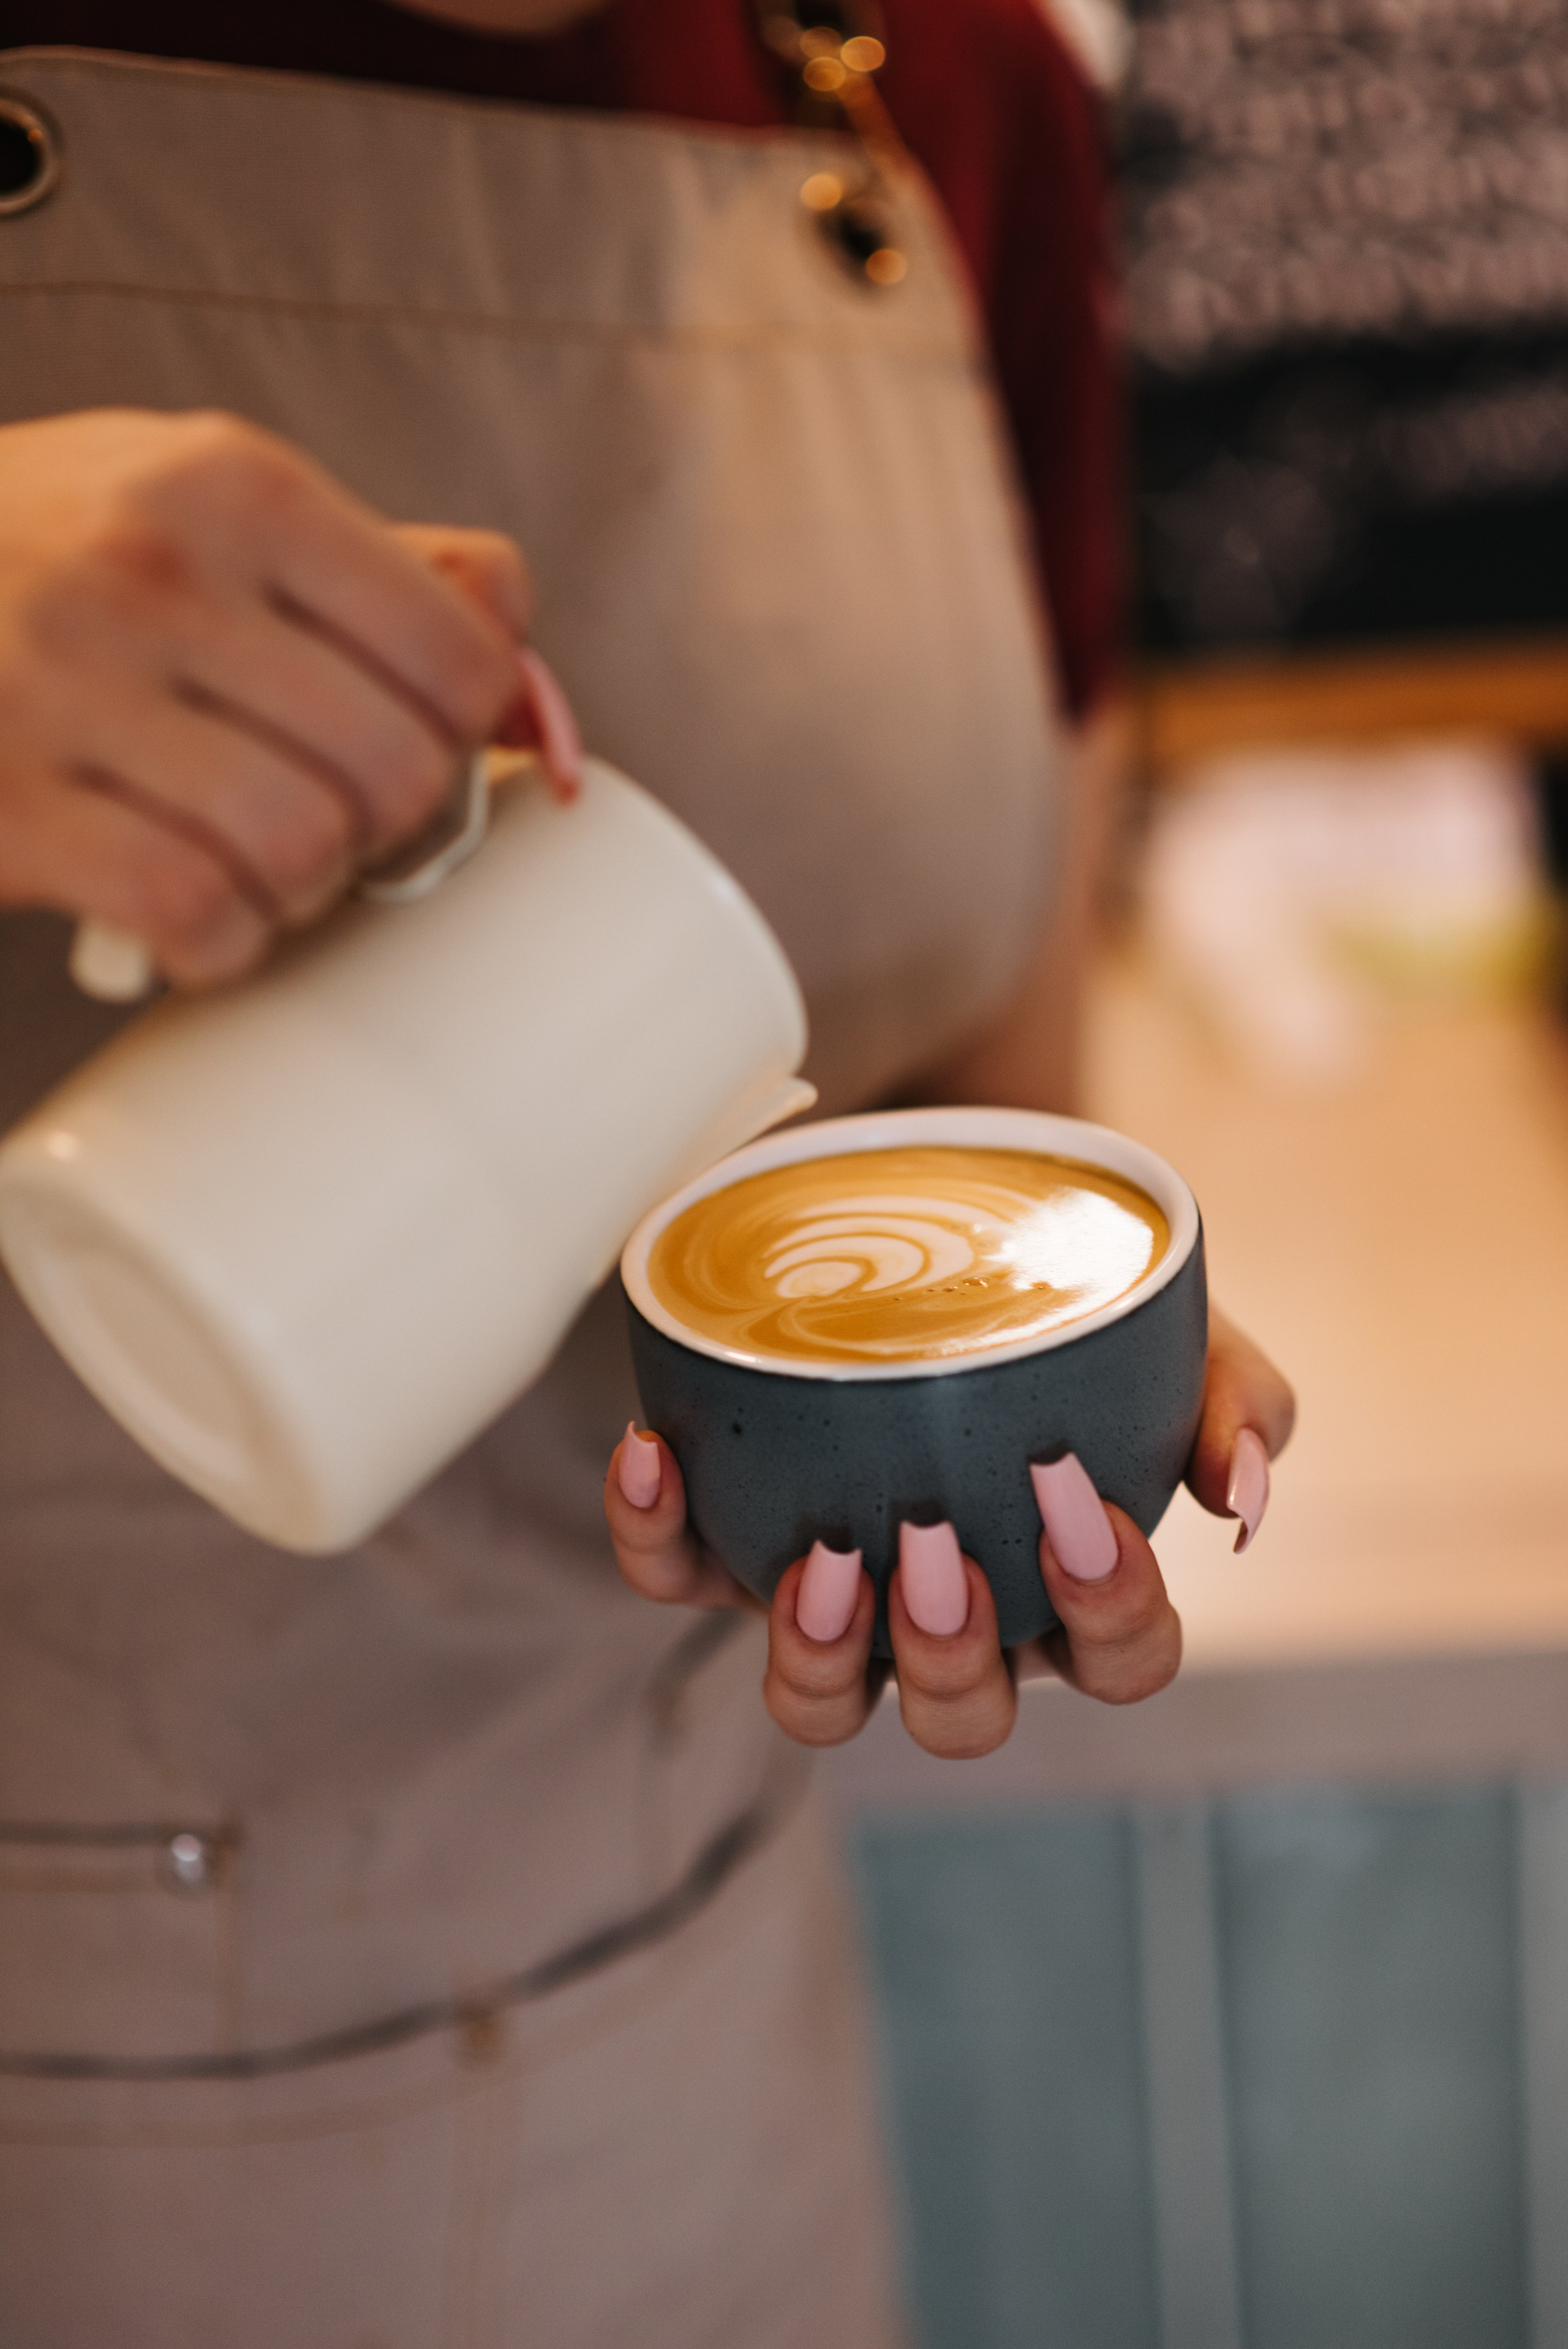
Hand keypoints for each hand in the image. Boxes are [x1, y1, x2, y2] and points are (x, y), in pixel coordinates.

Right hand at [0, 408, 573, 986]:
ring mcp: (64, 688)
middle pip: (394, 764)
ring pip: (303, 847)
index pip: (458, 649)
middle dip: (387, 825)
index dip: (464, 730)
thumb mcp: (200, 499)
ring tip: (257, 864)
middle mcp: (152, 572)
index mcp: (231, 485)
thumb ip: (375, 560)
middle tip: (335, 820)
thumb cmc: (36, 550)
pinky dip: (220, 944)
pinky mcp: (4, 806)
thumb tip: (517, 639)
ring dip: (302, 889)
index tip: (420, 747)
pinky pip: (192, 912)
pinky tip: (194, 920)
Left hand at [604, 1306, 1294, 1758]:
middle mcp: (955, 1615)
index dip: (1111, 1616)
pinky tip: (656, 1449)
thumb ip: (1236, 1401)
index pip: (1117, 1661)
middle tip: (934, 1547)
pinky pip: (675, 1577)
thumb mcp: (1176, 1324)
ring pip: (818, 1706)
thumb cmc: (1071, 1287)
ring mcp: (836, 1592)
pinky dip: (653, 1534)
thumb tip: (1246, 1494)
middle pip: (961, 1716)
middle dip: (948, 1656)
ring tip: (821, 1559)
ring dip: (814, 1657)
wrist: (949, 1198)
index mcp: (1071, 1587)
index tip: (1083, 1507)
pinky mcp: (725, 1537)